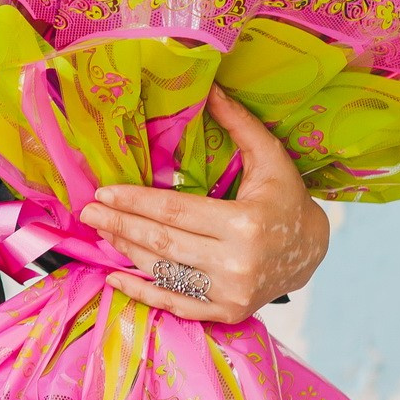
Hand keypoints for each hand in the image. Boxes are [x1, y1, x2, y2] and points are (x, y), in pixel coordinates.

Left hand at [80, 87, 328, 323]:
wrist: (313, 251)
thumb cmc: (286, 199)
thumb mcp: (269, 158)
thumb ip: (239, 123)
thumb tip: (210, 87)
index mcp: (245, 224)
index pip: (175, 211)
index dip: (136, 201)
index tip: (104, 192)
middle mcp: (237, 264)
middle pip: (163, 242)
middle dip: (120, 225)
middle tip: (87, 212)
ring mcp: (230, 293)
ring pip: (164, 271)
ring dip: (126, 251)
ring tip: (100, 231)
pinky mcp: (226, 312)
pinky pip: (176, 305)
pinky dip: (143, 295)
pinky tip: (115, 279)